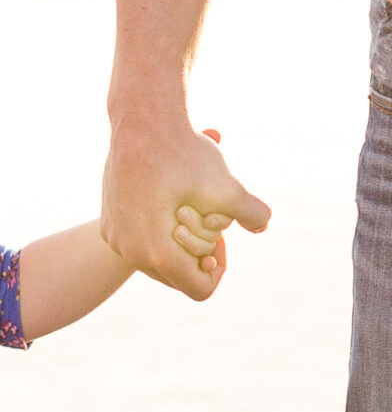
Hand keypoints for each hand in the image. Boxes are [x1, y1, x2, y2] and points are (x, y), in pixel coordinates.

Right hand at [103, 118, 268, 300]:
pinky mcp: (109, 225)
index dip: (219, 267)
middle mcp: (132, 253)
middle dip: (198, 253)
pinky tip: (170, 200)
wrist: (139, 122)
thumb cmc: (183, 155)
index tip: (222, 236)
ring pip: (158, 260)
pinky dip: (159, 230)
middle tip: (208, 218)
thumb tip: (263, 226)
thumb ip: (253, 214)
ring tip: (190, 208)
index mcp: (159, 254)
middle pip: (178, 276)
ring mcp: (116, 240)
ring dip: (179, 242)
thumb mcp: (227, 187)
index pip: (200, 288)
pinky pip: (140, 243)